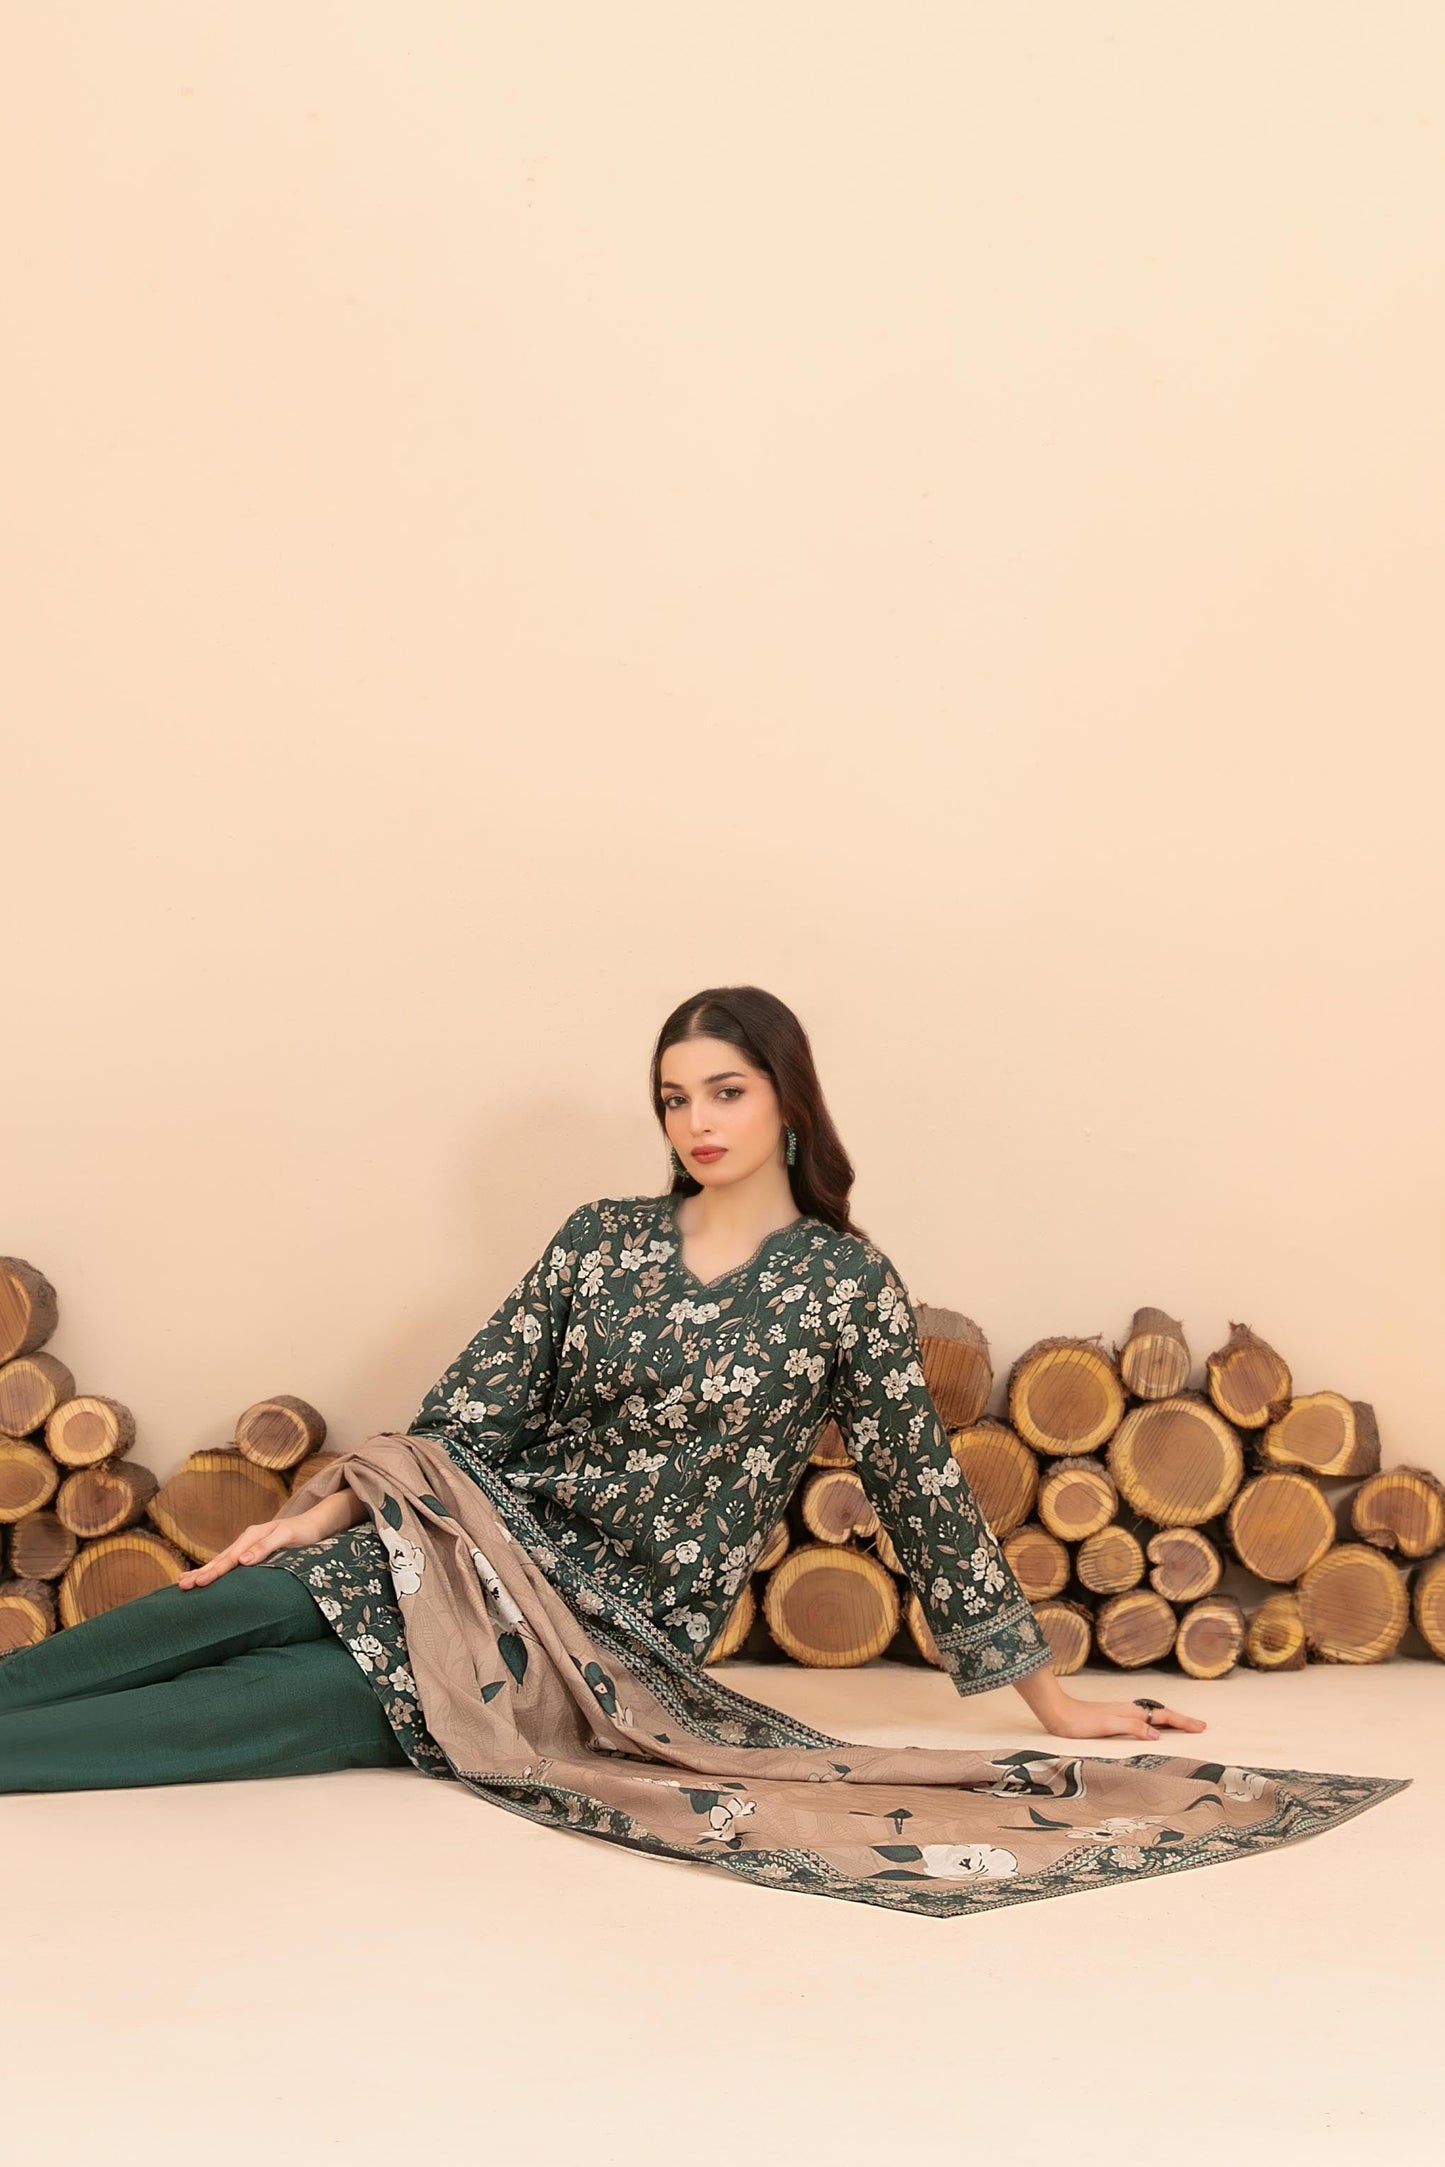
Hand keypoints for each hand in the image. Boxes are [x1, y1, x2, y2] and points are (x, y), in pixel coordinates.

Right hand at [176, 1514, 312, 1589]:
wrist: (314, 1524)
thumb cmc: (303, 1531)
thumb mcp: (287, 1536)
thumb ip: (266, 1547)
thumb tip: (242, 1561)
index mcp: (252, 1536)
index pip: (229, 1559)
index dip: (213, 1572)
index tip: (198, 1584)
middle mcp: (246, 1540)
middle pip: (220, 1559)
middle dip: (201, 1573)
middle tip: (182, 1586)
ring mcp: (247, 1546)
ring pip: (221, 1560)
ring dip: (203, 1571)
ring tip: (182, 1582)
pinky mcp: (251, 1552)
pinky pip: (229, 1562)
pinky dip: (215, 1569)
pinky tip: (204, 1576)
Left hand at [1048, 1695, 1207, 1742]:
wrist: (1058, 1712)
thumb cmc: (1080, 1722)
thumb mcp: (1107, 1726)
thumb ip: (1132, 1727)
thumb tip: (1157, 1734)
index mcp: (1131, 1712)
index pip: (1164, 1717)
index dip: (1183, 1722)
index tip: (1201, 1727)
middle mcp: (1129, 1710)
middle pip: (1162, 1714)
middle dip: (1182, 1720)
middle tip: (1200, 1727)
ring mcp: (1122, 1713)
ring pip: (1153, 1716)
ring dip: (1170, 1721)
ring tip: (1183, 1727)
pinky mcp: (1115, 1718)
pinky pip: (1143, 1720)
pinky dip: (1155, 1723)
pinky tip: (1153, 1728)